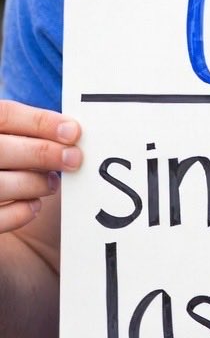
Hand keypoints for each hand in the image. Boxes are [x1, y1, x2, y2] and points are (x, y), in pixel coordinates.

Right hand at [0, 100, 81, 233]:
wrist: (7, 222)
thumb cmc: (7, 165)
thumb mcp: (11, 142)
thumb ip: (28, 134)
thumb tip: (70, 132)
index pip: (5, 115)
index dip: (40, 122)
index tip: (73, 131)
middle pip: (1, 148)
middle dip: (43, 152)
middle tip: (74, 159)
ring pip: (0, 184)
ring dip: (35, 183)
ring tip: (52, 184)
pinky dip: (20, 212)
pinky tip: (34, 206)